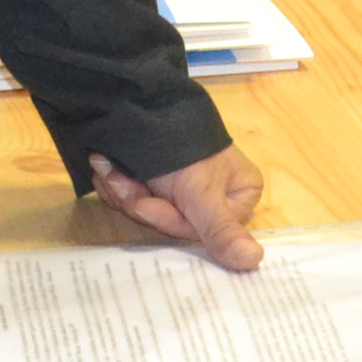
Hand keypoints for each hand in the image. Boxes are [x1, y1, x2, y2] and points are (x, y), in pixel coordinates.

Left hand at [89, 144, 266, 269]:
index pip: (203, 230)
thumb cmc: (181, 147)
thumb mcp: (200, 190)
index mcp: (240, 196)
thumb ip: (221, 229)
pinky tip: (107, 167)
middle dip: (139, 201)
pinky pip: (134, 199)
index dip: (167, 218)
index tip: (142, 202)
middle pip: (173, 221)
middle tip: (117, 179)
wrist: (138, 100)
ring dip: (122, 191)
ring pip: (149, 211)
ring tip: (108, 166)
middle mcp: (215, 196)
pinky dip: (117, 185)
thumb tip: (254, 261)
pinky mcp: (156, 181)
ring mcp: (182, 188)